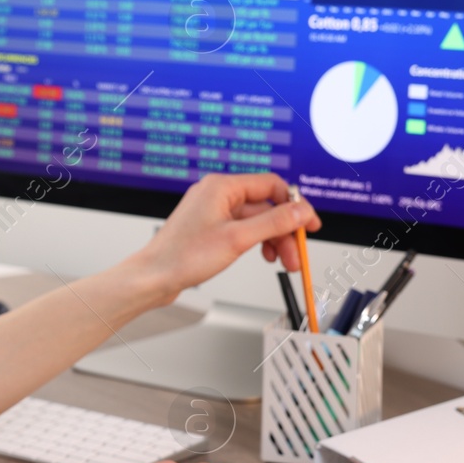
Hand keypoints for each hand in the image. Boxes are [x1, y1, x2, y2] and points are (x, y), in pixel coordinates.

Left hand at [122, 173, 319, 304]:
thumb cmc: (182, 257)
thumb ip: (273, 223)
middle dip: (284, 230)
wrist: (154, 277)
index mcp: (222, 187)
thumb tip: (301, 211)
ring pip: (256, 220)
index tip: (309, 224)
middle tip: (297, 253)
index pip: (271, 185)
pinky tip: (263, 256)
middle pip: (266, 205)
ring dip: (273, 239)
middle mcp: (217, 194)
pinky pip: (243, 229)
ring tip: (283, 261)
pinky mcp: (211, 228)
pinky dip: (258, 242)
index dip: (294, 204)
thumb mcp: (237, 239)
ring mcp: (214, 211)